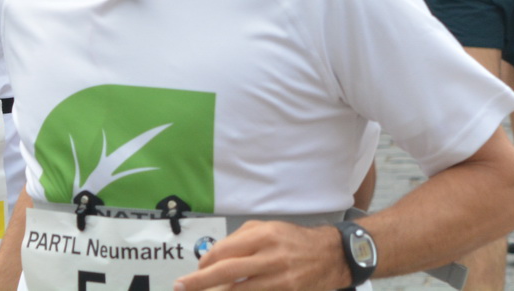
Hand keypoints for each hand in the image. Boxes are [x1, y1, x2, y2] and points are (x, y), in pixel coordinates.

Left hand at [174, 221, 348, 290]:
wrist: (332, 255)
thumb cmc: (296, 241)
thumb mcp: (271, 228)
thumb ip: (242, 238)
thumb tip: (214, 255)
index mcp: (264, 235)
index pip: (225, 250)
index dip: (205, 262)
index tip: (195, 270)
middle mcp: (270, 257)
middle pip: (226, 272)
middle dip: (199, 282)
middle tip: (181, 287)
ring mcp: (278, 279)